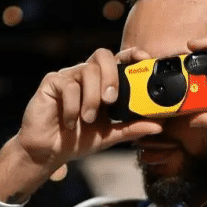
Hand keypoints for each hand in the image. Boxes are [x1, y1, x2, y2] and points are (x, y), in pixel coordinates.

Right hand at [16, 48, 162, 168]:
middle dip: (111, 76)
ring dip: (91, 98)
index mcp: (103, 84)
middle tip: (111, 101)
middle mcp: (86, 76)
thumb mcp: (110, 136)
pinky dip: (73, 106)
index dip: (132, 55)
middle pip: (102, 56)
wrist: (48, 152)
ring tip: (88, 119)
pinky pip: (67, 85)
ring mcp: (69, 77)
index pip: (119, 60)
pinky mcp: (52, 83)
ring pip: (87, 70)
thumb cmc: (77, 140)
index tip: (144, 58)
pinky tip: (71, 122)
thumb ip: (132, 128)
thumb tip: (159, 125)